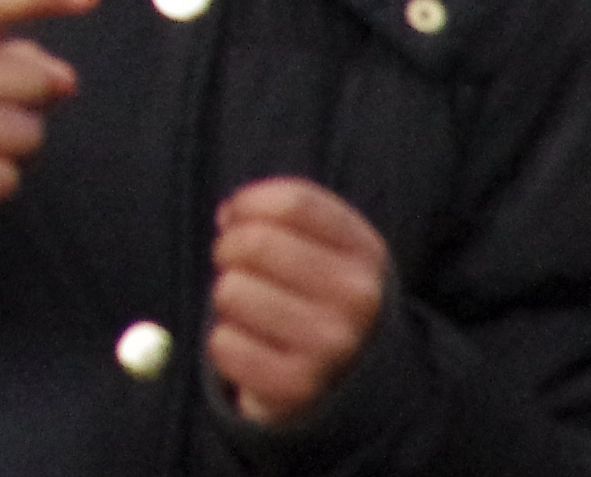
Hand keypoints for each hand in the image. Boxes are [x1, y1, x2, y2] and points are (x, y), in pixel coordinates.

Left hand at [210, 178, 388, 425]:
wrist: (351, 380)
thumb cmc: (318, 294)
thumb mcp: (323, 245)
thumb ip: (281, 216)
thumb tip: (229, 216)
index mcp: (366, 253)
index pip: (292, 203)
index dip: (247, 204)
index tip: (235, 218)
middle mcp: (359, 299)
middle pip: (256, 242)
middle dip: (227, 249)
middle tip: (235, 267)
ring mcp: (333, 346)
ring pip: (232, 290)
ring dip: (226, 298)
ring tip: (250, 311)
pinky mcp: (299, 387)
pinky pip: (224, 344)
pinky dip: (225, 343)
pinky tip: (252, 348)